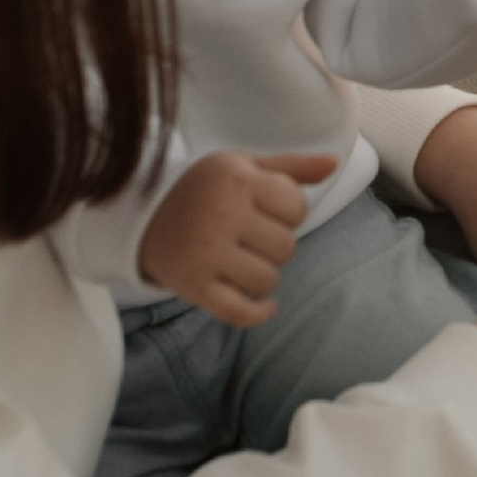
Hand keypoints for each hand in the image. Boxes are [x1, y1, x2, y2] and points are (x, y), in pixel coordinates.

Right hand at [138, 150, 336, 324]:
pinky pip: (240, 312)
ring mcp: (208, 254)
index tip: (267, 212)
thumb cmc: (204, 189)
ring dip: (264, 276)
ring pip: (267, 280)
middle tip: (251, 238)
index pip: (296, 207)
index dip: (289, 213)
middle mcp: (223, 215)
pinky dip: (258, 313)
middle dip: (276, 245)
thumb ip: (291, 167)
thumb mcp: (243, 165)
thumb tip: (333, 163)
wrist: (143, 218)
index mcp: (238, 180)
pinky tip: (264, 305)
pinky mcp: (196, 287)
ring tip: (244, 262)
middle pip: (286, 247)